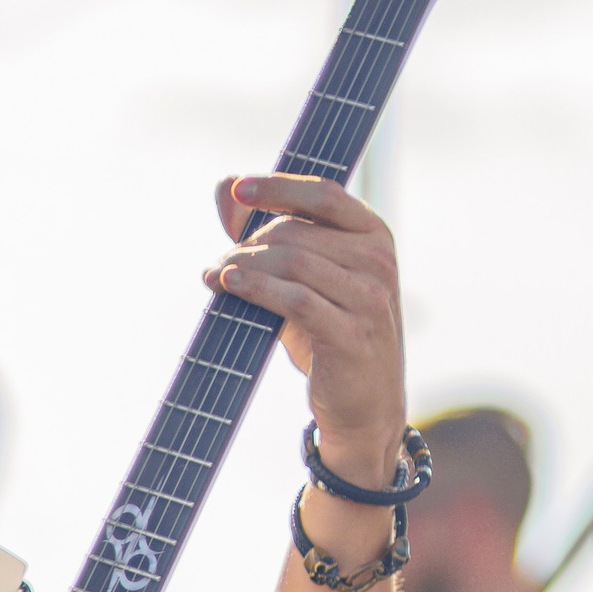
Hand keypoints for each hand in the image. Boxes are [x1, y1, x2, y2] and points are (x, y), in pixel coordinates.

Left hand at [206, 173, 404, 491]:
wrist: (364, 405)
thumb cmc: (329, 336)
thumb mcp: (304, 280)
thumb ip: (270, 233)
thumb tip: (225, 187)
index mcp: (373, 235)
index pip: (324, 194)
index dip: (278, 186)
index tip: (237, 189)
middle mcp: (378, 260)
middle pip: (297, 232)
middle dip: (247, 244)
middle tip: (217, 264)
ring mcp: (370, 297)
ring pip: (292, 262)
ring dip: (243, 267)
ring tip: (215, 277)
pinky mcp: (353, 334)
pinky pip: (296, 300)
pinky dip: (256, 289)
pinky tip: (229, 287)